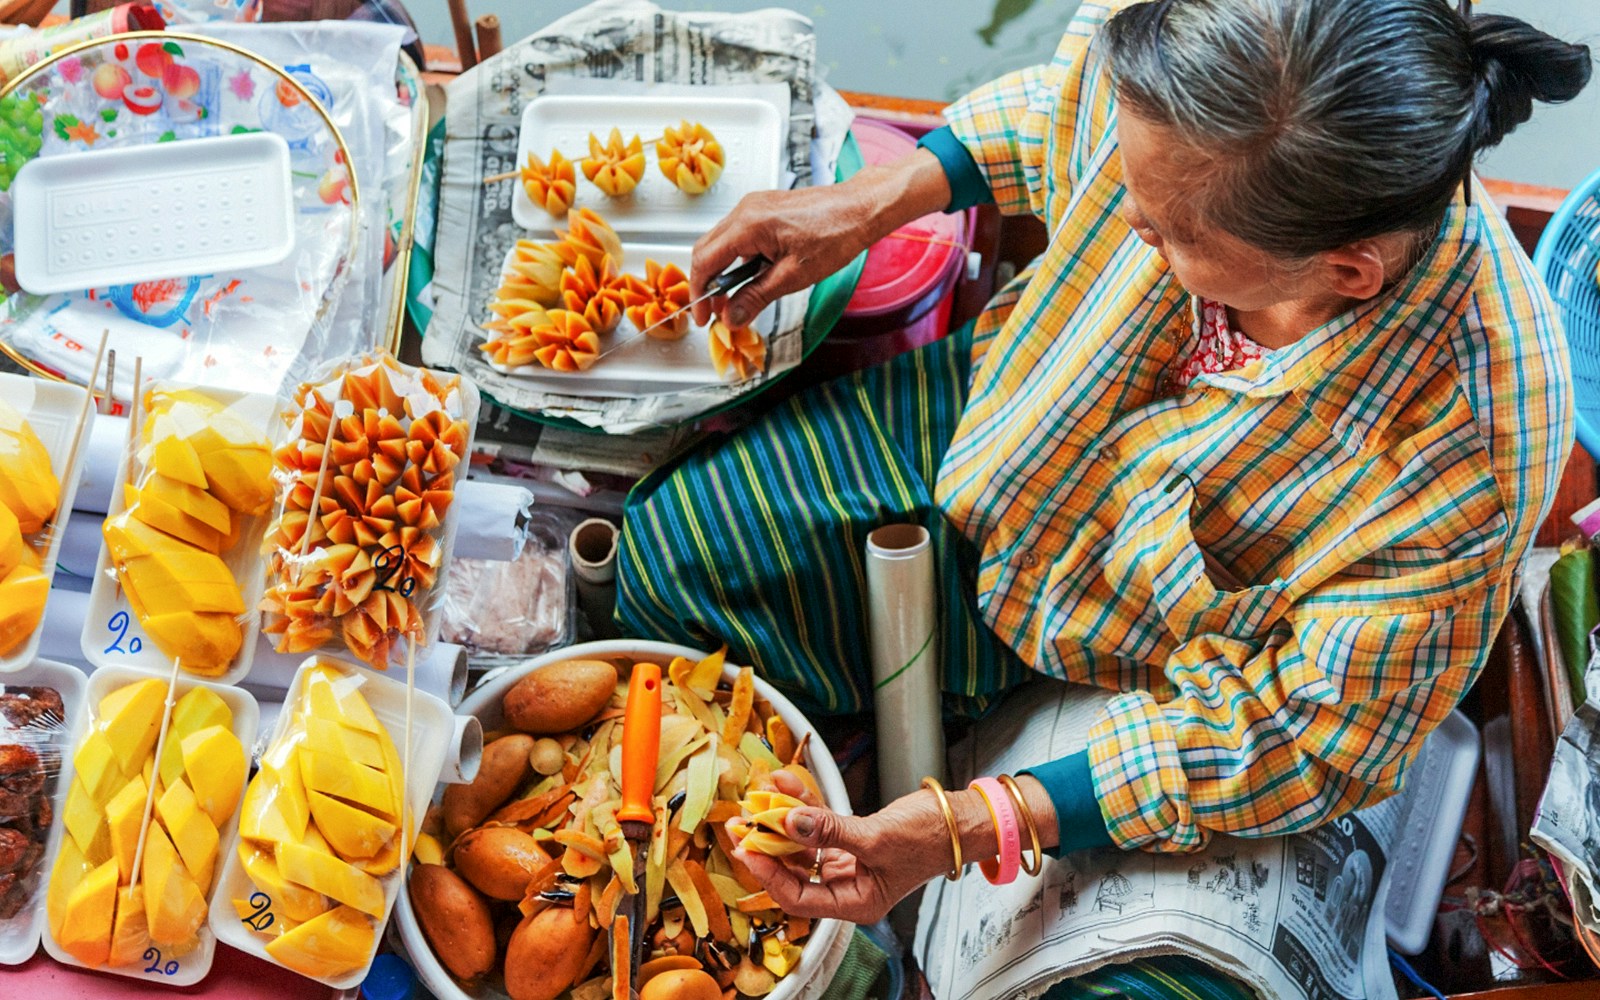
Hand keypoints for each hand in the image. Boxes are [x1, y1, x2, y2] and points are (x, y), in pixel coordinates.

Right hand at [690, 148, 952, 327]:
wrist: (859, 209)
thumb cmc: (834, 236)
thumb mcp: (793, 276)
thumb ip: (756, 297)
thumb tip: (731, 317)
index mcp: (748, 225)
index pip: (705, 262)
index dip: (700, 293)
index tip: (703, 317)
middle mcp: (744, 210)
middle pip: (706, 250)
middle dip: (708, 284)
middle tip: (719, 312)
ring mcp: (753, 206)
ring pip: (721, 243)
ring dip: (723, 272)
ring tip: (738, 299)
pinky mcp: (763, 209)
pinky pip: (737, 235)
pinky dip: (737, 258)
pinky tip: (752, 277)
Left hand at [730, 771, 990, 924]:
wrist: (962, 817)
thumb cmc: (931, 837)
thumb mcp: (877, 837)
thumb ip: (830, 831)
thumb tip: (789, 823)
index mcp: (855, 902)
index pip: (797, 897)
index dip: (768, 873)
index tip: (746, 846)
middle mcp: (848, 886)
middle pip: (795, 871)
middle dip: (768, 844)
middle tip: (742, 821)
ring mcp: (848, 862)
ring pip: (803, 845)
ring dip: (782, 820)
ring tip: (760, 796)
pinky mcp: (851, 839)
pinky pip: (818, 825)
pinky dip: (803, 805)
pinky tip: (786, 785)